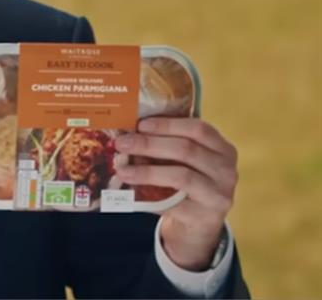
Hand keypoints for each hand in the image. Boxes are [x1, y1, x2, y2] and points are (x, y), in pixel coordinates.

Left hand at [114, 117, 237, 270]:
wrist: (198, 223)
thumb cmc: (188, 182)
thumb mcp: (186, 161)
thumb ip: (167, 145)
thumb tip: (130, 134)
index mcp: (223, 149)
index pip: (198, 129)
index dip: (168, 125)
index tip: (141, 124)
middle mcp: (226, 171)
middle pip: (186, 150)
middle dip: (149, 145)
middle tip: (123, 144)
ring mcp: (218, 195)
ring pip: (180, 176)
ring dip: (146, 171)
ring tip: (122, 169)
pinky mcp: (204, 216)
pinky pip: (172, 202)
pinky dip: (149, 195)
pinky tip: (131, 190)